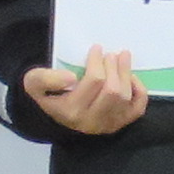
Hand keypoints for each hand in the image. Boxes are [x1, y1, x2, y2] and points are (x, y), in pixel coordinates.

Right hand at [21, 47, 145, 136]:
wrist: (57, 111)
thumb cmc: (48, 93)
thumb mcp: (34, 82)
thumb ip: (45, 78)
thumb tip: (71, 77)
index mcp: (71, 111)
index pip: (94, 82)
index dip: (97, 62)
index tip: (96, 48)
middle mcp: (91, 122)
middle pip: (113, 91)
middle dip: (114, 67)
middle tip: (111, 54)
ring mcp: (108, 124)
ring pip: (125, 97)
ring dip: (126, 74)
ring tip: (122, 58)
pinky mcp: (120, 123)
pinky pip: (137, 108)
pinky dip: (139, 91)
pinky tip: (130, 78)